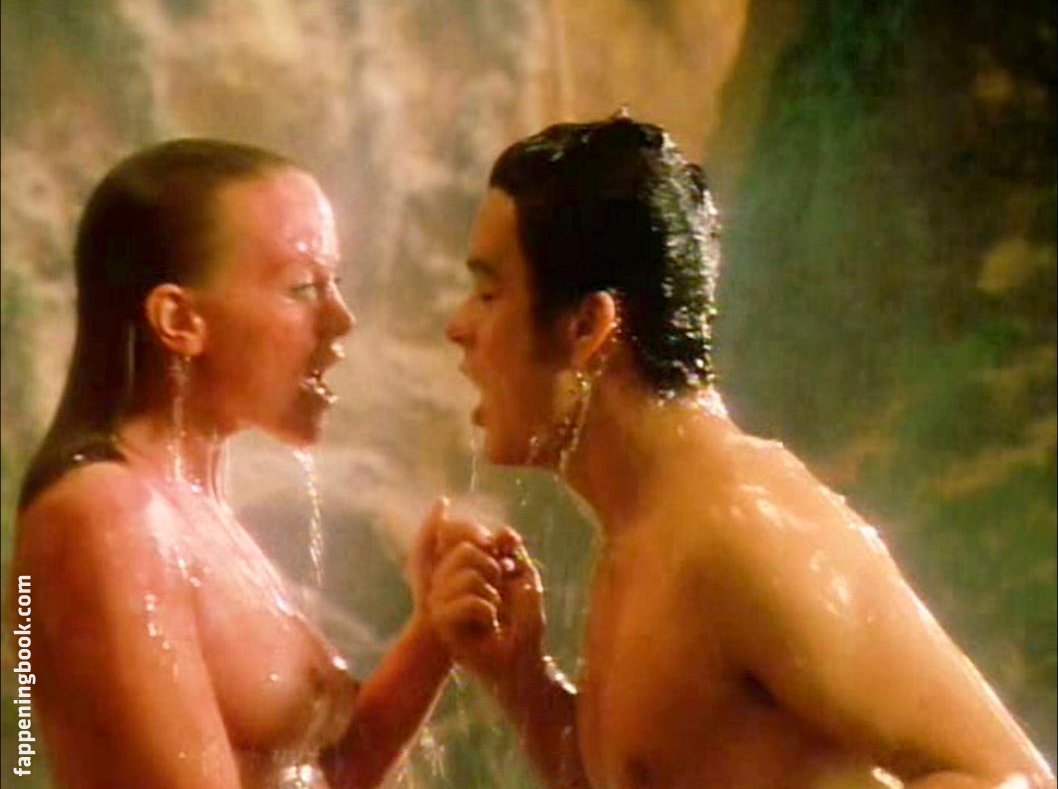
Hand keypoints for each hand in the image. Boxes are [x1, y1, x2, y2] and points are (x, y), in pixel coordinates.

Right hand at [427, 512, 545, 688]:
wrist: (523, 660)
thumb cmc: (522, 622)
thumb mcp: (524, 576)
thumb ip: (512, 551)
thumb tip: (503, 531)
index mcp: (461, 565)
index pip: (455, 532)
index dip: (481, 537)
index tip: (501, 556)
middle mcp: (446, 581)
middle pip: (464, 549)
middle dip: (492, 567)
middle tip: (498, 588)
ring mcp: (442, 603)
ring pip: (467, 576)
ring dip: (491, 592)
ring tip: (494, 608)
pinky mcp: (444, 626)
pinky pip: (466, 602)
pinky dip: (486, 609)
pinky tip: (489, 622)